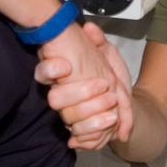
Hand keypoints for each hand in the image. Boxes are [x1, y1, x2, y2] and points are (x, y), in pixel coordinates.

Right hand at [36, 22, 132, 148]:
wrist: (122, 97)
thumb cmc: (109, 71)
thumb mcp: (107, 52)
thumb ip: (98, 40)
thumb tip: (89, 27)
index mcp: (62, 76)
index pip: (43, 72)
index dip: (50, 70)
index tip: (67, 66)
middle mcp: (62, 96)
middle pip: (56, 100)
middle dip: (81, 93)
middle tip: (105, 85)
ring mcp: (70, 114)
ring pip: (68, 120)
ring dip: (91, 118)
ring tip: (112, 113)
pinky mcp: (81, 131)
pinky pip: (80, 138)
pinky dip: (93, 136)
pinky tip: (107, 129)